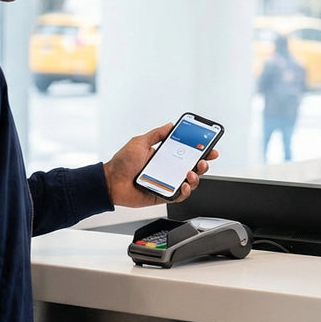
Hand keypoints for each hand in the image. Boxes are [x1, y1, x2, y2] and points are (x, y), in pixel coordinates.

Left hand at [103, 123, 218, 207]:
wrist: (110, 182)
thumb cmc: (122, 163)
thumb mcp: (140, 142)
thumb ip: (156, 134)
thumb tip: (170, 125)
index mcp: (164, 156)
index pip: (187, 152)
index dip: (200, 150)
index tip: (210, 147)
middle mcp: (167, 170)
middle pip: (192, 168)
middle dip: (203, 163)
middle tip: (204, 160)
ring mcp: (166, 183)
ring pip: (189, 182)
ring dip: (195, 177)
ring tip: (190, 173)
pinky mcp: (163, 196)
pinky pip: (179, 196)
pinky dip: (185, 191)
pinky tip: (184, 185)